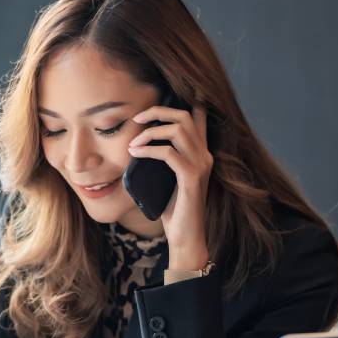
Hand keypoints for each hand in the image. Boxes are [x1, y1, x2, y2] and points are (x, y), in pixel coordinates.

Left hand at [127, 102, 212, 269]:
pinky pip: (168, 153)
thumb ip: (162, 159)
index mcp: (201, 153)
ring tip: (133, 143)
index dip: (181, 101)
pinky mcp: (192, 178)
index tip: (155, 103)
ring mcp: (201, 166)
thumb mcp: (166, 178)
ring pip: (177, 130)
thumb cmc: (173, 209)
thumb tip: (136, 143)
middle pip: (184, 115)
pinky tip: (135, 154)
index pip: (198, 117)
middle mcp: (205, 155)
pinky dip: (149, 150)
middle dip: (158, 111)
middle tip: (136, 119)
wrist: (185, 236)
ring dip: (150, 132)